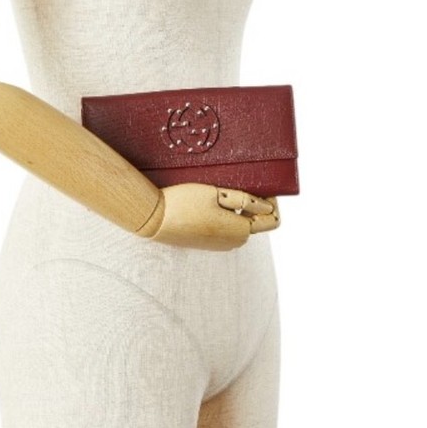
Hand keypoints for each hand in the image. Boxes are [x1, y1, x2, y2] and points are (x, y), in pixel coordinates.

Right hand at [139, 183, 278, 250]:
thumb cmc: (184, 203)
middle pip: (258, 222)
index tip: (263, 185)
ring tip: (225, 190)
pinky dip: (228, 215)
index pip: (273, 219)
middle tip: (243, 182)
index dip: (272, 201)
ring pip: (242, 224)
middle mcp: (234, 242)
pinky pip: (228, 228)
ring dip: (241, 209)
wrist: (154, 220)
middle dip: (257, 203)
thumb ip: (246, 200)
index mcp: (241, 231)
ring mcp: (221, 245)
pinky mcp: (209, 243)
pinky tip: (213, 201)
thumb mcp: (216, 194)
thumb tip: (268, 207)